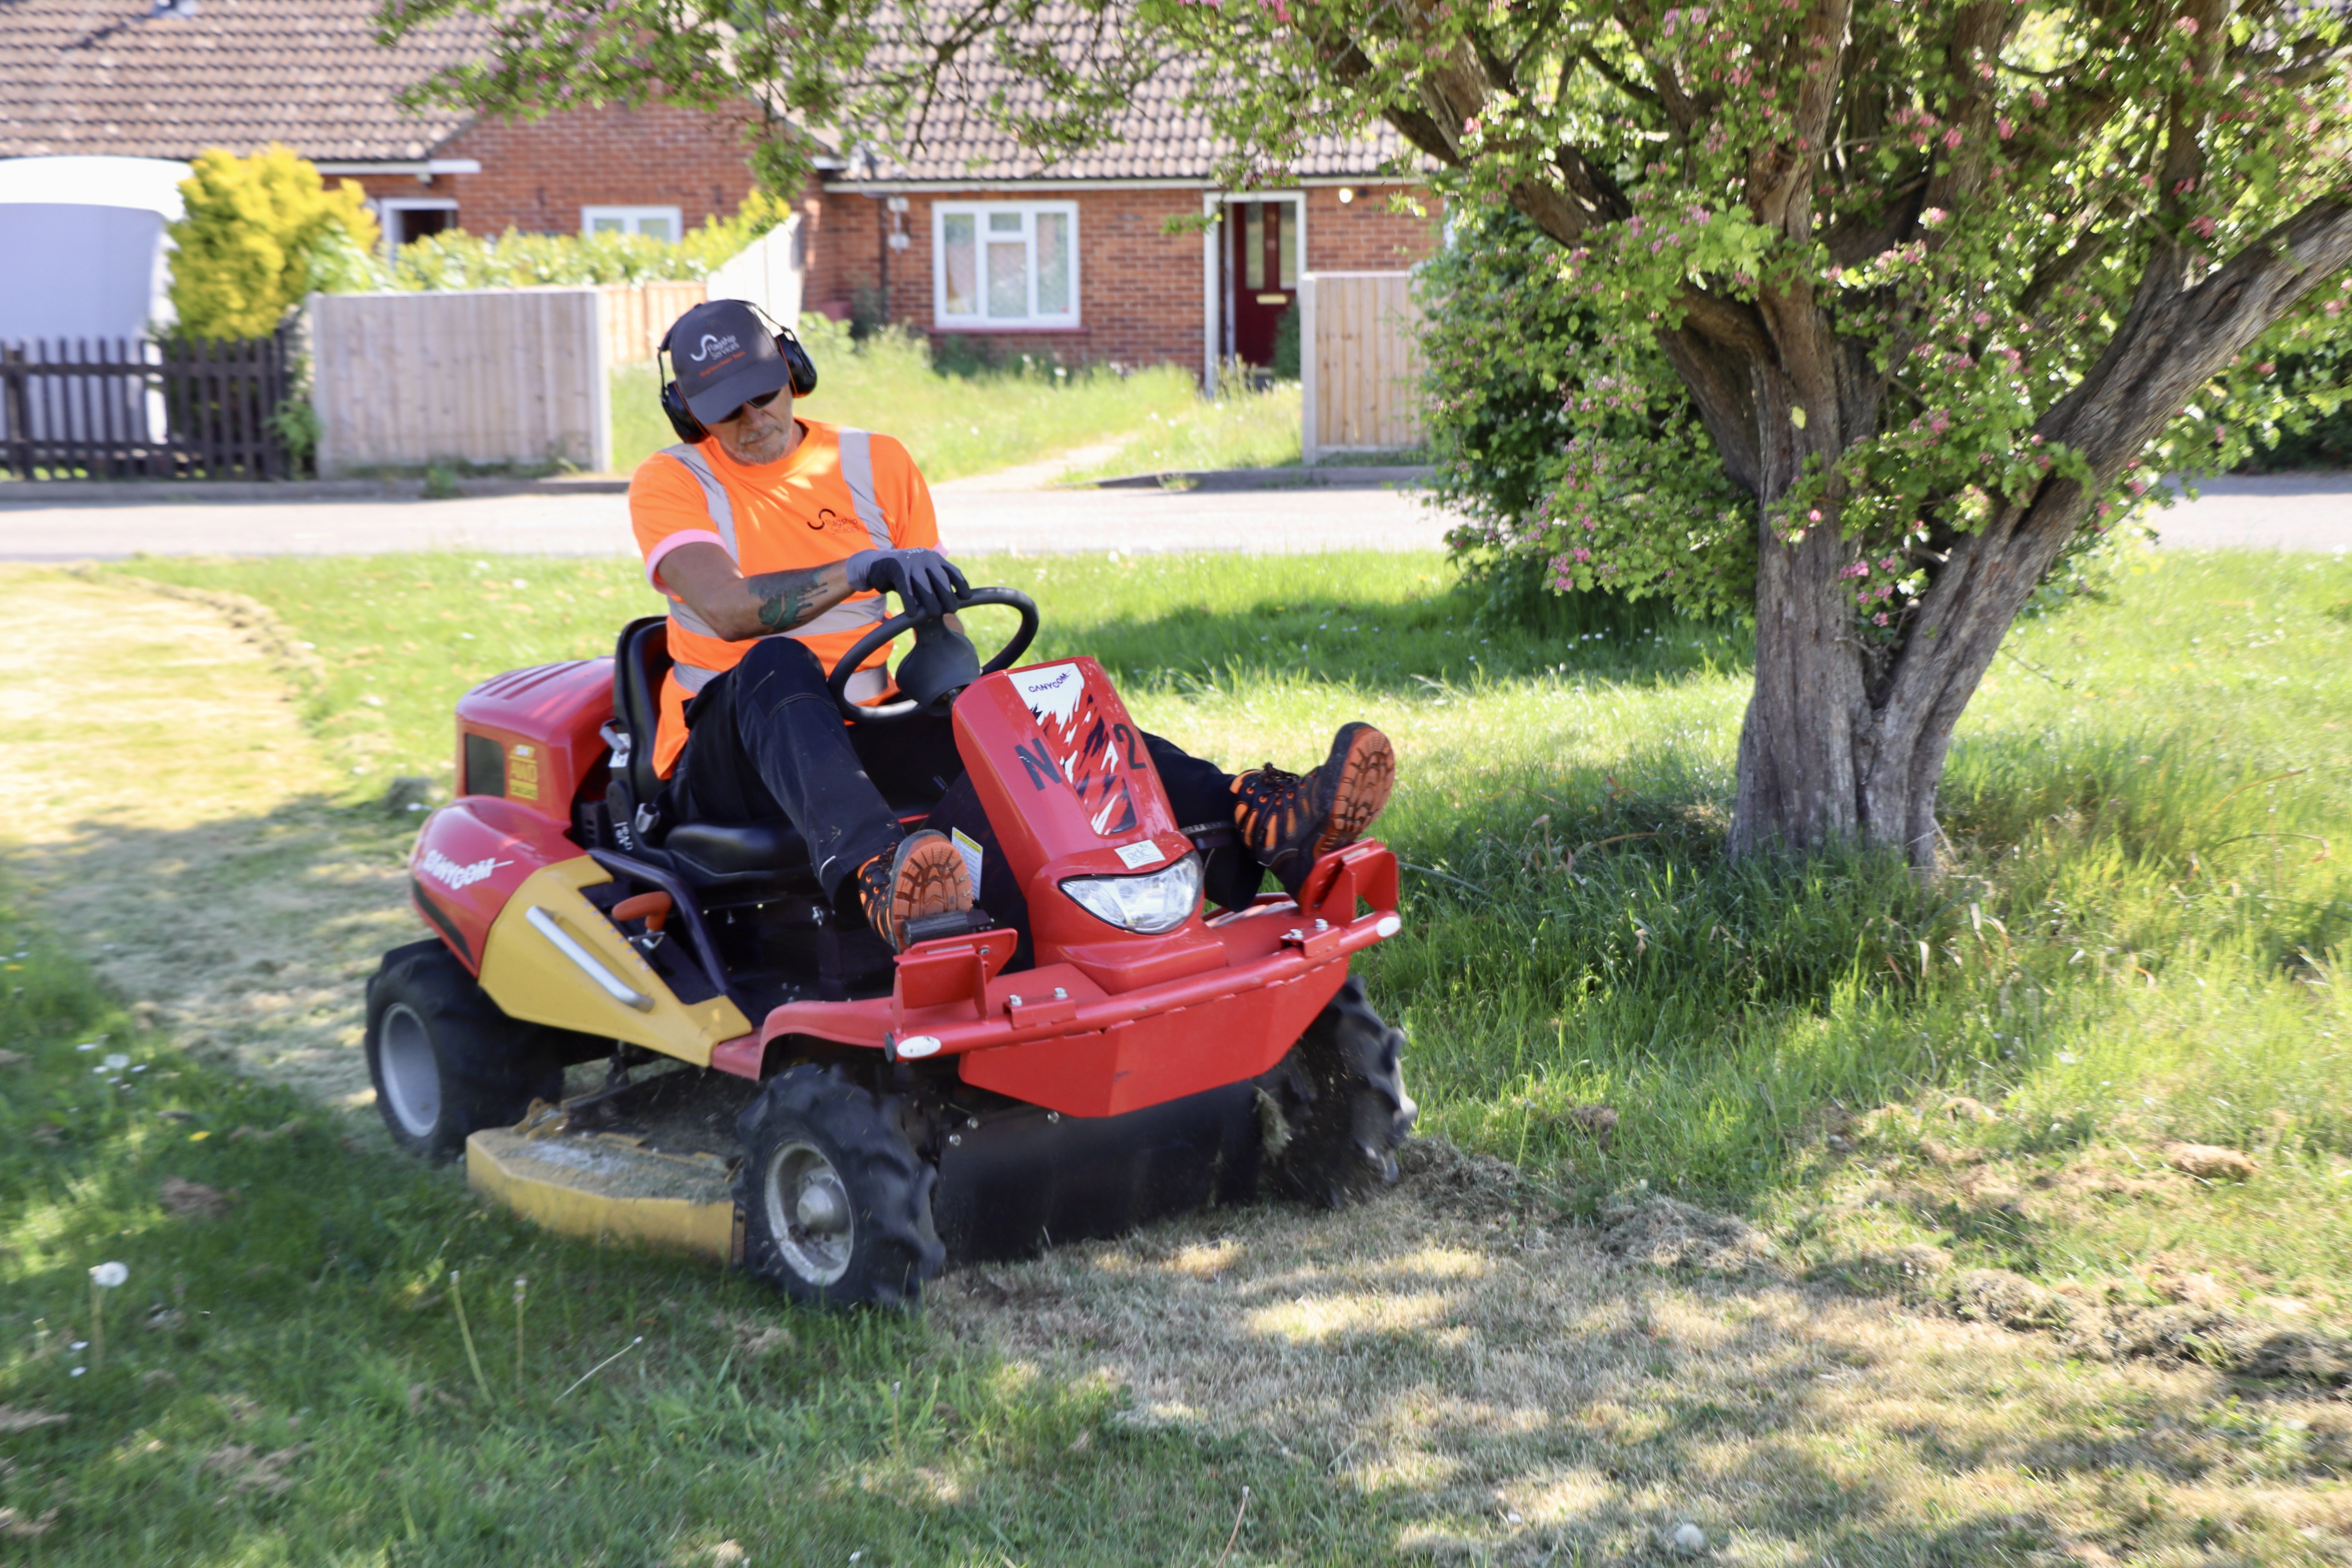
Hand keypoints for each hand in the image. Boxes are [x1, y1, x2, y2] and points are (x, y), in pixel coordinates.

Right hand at [846, 548, 968, 619]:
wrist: (876, 565)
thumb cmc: (904, 575)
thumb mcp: (922, 575)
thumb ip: (935, 584)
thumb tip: (953, 603)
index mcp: (935, 558)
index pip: (953, 571)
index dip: (961, 585)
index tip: (967, 598)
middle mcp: (925, 557)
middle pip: (941, 579)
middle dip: (948, 596)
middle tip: (952, 610)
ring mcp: (911, 561)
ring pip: (924, 585)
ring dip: (931, 601)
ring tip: (934, 614)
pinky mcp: (896, 568)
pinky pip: (906, 589)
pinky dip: (910, 602)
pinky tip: (912, 614)